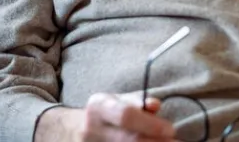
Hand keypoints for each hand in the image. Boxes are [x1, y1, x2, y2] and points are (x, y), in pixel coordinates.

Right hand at [34, 93, 173, 141]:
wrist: (67, 131)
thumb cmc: (102, 114)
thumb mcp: (116, 100)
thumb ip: (138, 102)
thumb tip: (156, 105)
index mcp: (99, 106)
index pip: (126, 115)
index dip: (151, 124)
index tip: (171, 129)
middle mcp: (91, 129)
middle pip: (130, 140)